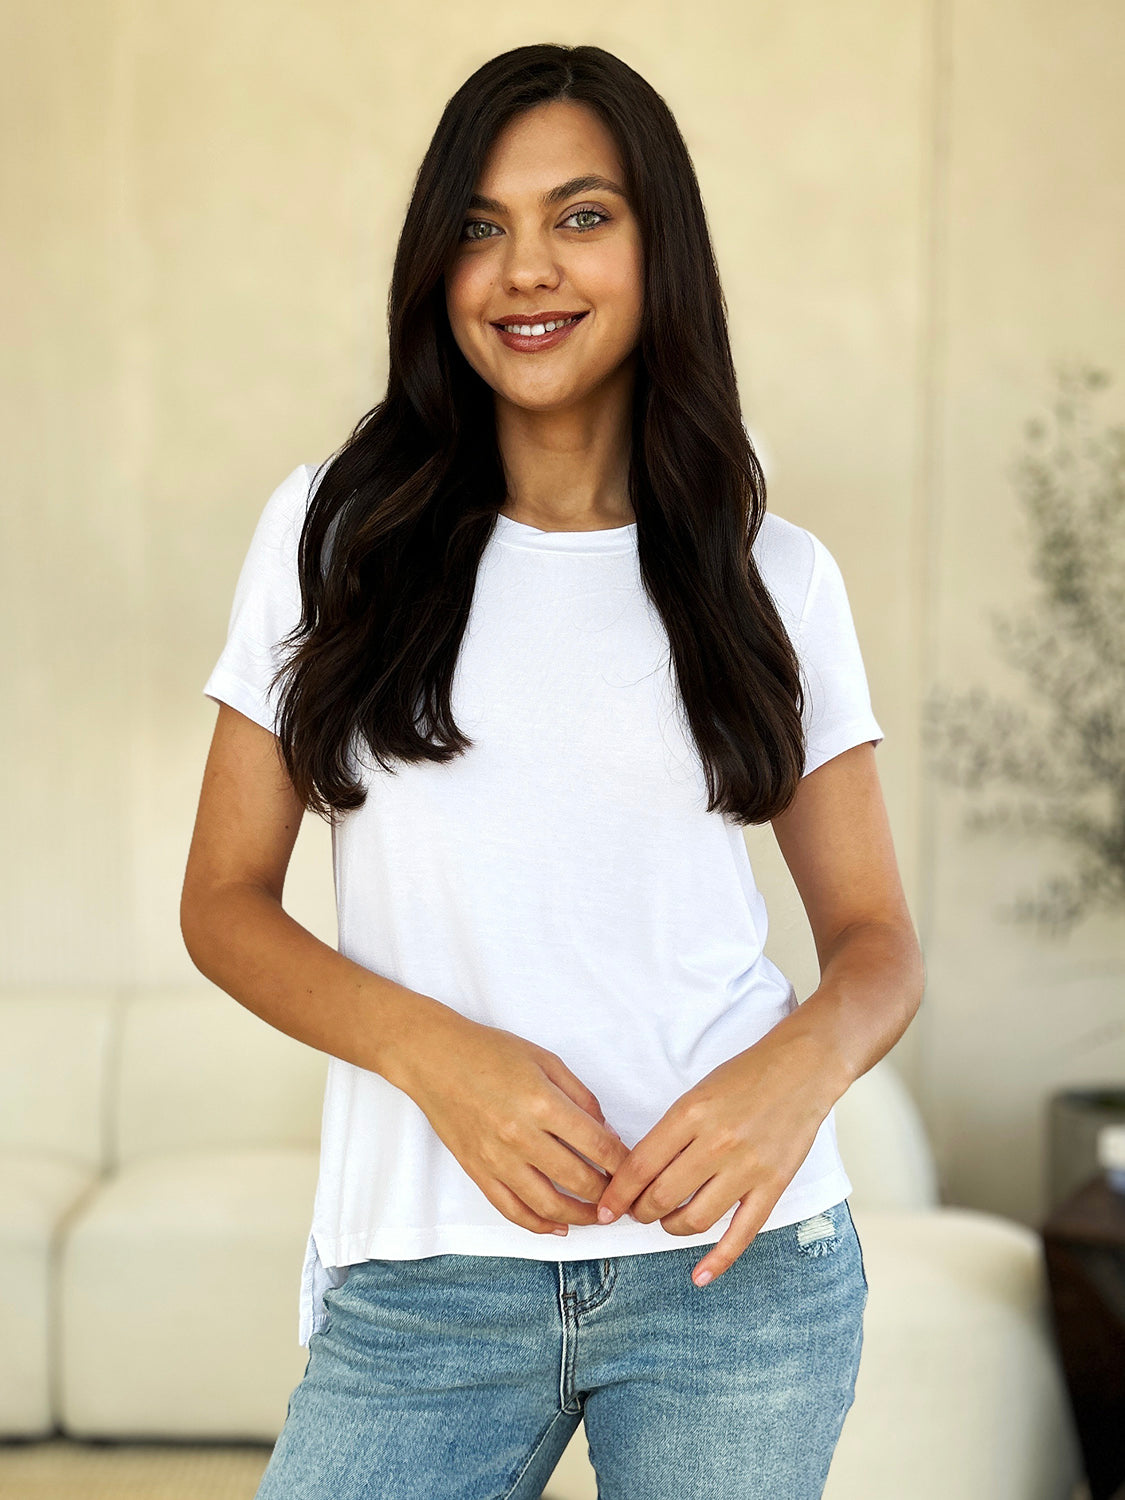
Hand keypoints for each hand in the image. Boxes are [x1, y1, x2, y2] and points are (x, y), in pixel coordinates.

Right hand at [398, 1014, 630, 1236]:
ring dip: (580, 1217)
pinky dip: (538, 1225)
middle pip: (578, 1180)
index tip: (636, 1171)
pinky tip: (559, 1228)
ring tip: (599, 1219)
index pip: (597, 1146)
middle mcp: (521, 1136)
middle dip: (608, 1195)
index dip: (623, 1164)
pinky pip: (512, 1210)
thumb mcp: (545, 1060)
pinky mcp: (478, 1171)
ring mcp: (497, 1158)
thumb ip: (581, 1097)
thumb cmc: (491, 1051)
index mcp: (543, 1103)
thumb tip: (608, 1133)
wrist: (434, 1058)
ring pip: (547, 1205)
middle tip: (623, 1199)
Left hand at [594, 1030, 843, 1285]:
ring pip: (695, 1220)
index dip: (616, 1194)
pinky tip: (700, 1276)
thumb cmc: (742, 1077)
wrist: (801, 1067)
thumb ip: (669, 1133)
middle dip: (640, 1212)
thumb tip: (637, 1174)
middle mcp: (716, 1144)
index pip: (640, 1167)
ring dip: (671, 1229)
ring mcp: (747, 1167)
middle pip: (662, 1197)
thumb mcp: (695, 1094)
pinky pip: (742, 1233)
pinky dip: (719, 1260)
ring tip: (666, 1222)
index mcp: (690, 1115)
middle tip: (636, 1212)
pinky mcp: (773, 1185)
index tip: (605, 1208)